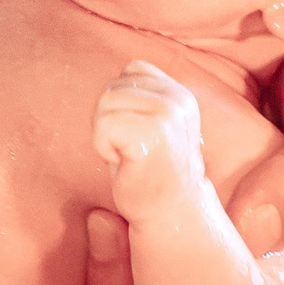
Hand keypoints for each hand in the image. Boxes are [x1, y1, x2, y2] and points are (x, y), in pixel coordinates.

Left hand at [90, 58, 204, 216]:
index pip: (131, 70)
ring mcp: (169, 114)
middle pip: (113, 87)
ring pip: (106, 103)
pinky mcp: (155, 132)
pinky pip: (104, 125)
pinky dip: (104, 146)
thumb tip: (115, 81)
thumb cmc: (150, 172)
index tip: (137, 136)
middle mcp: (178, 99)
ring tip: (129, 155)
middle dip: (109, 119)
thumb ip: (140, 98)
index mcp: (180, 94)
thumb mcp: (151, 124)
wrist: (171, 214)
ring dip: (106, 134)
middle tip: (131, 150)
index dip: (122, 104)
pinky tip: (125, 163)